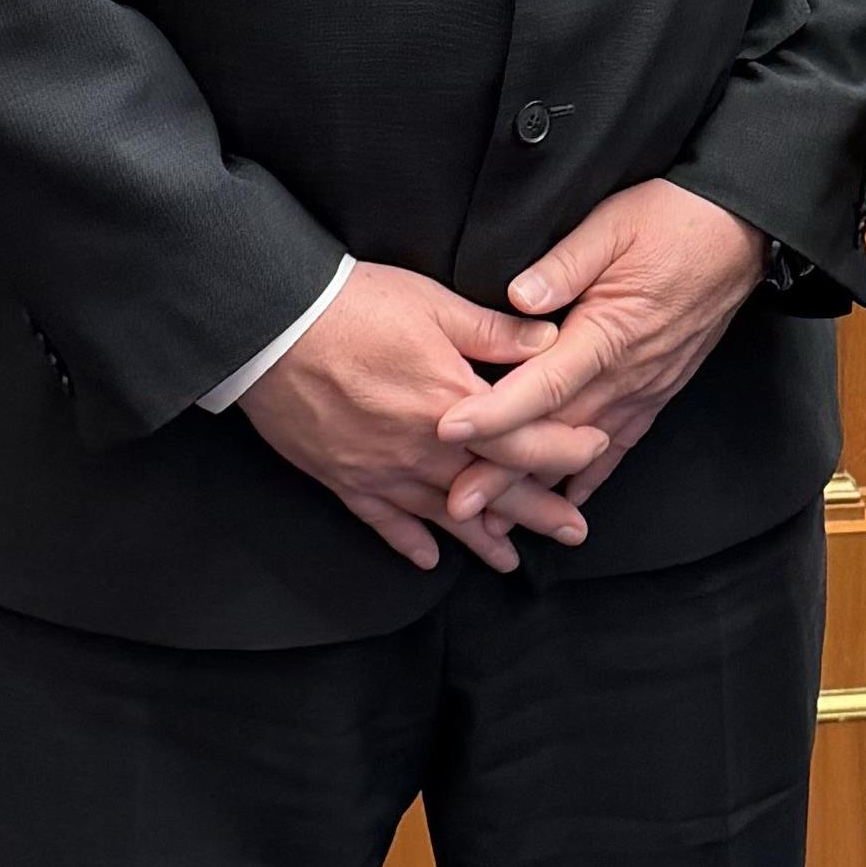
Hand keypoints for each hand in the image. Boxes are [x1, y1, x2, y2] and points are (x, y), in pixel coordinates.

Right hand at [244, 262, 576, 574]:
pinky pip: (382, 520)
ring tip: (511, 560)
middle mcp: (422, 448)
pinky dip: (405, 542)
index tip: (595, 449)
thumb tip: (552, 340)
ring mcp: (381, 468)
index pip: (524, 440)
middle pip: (493, 489)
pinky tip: (426, 559)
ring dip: (480, 540)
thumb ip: (496, 333)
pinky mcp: (344, 476)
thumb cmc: (354, 306)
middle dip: (538, 513)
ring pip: (442, 515)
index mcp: (452, 403)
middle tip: (574, 532)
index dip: (565, 449)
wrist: (270, 325)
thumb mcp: (435, 305)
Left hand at [432, 179, 768, 527]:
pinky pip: (620, 443)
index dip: (495, 412)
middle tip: (457, 504)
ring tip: (498, 518)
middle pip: (555, 433)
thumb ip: (564, 264)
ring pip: (583, 448)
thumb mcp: (612, 225)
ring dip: (539, 484)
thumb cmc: (673, 220)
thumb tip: (519, 297)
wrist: (740, 232)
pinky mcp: (658, 389)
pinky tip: (567, 497)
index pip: (542, 384)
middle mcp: (626, 372)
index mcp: (607, 332)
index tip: (451, 431)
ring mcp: (645, 387)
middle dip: (504, 470)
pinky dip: (591, 475)